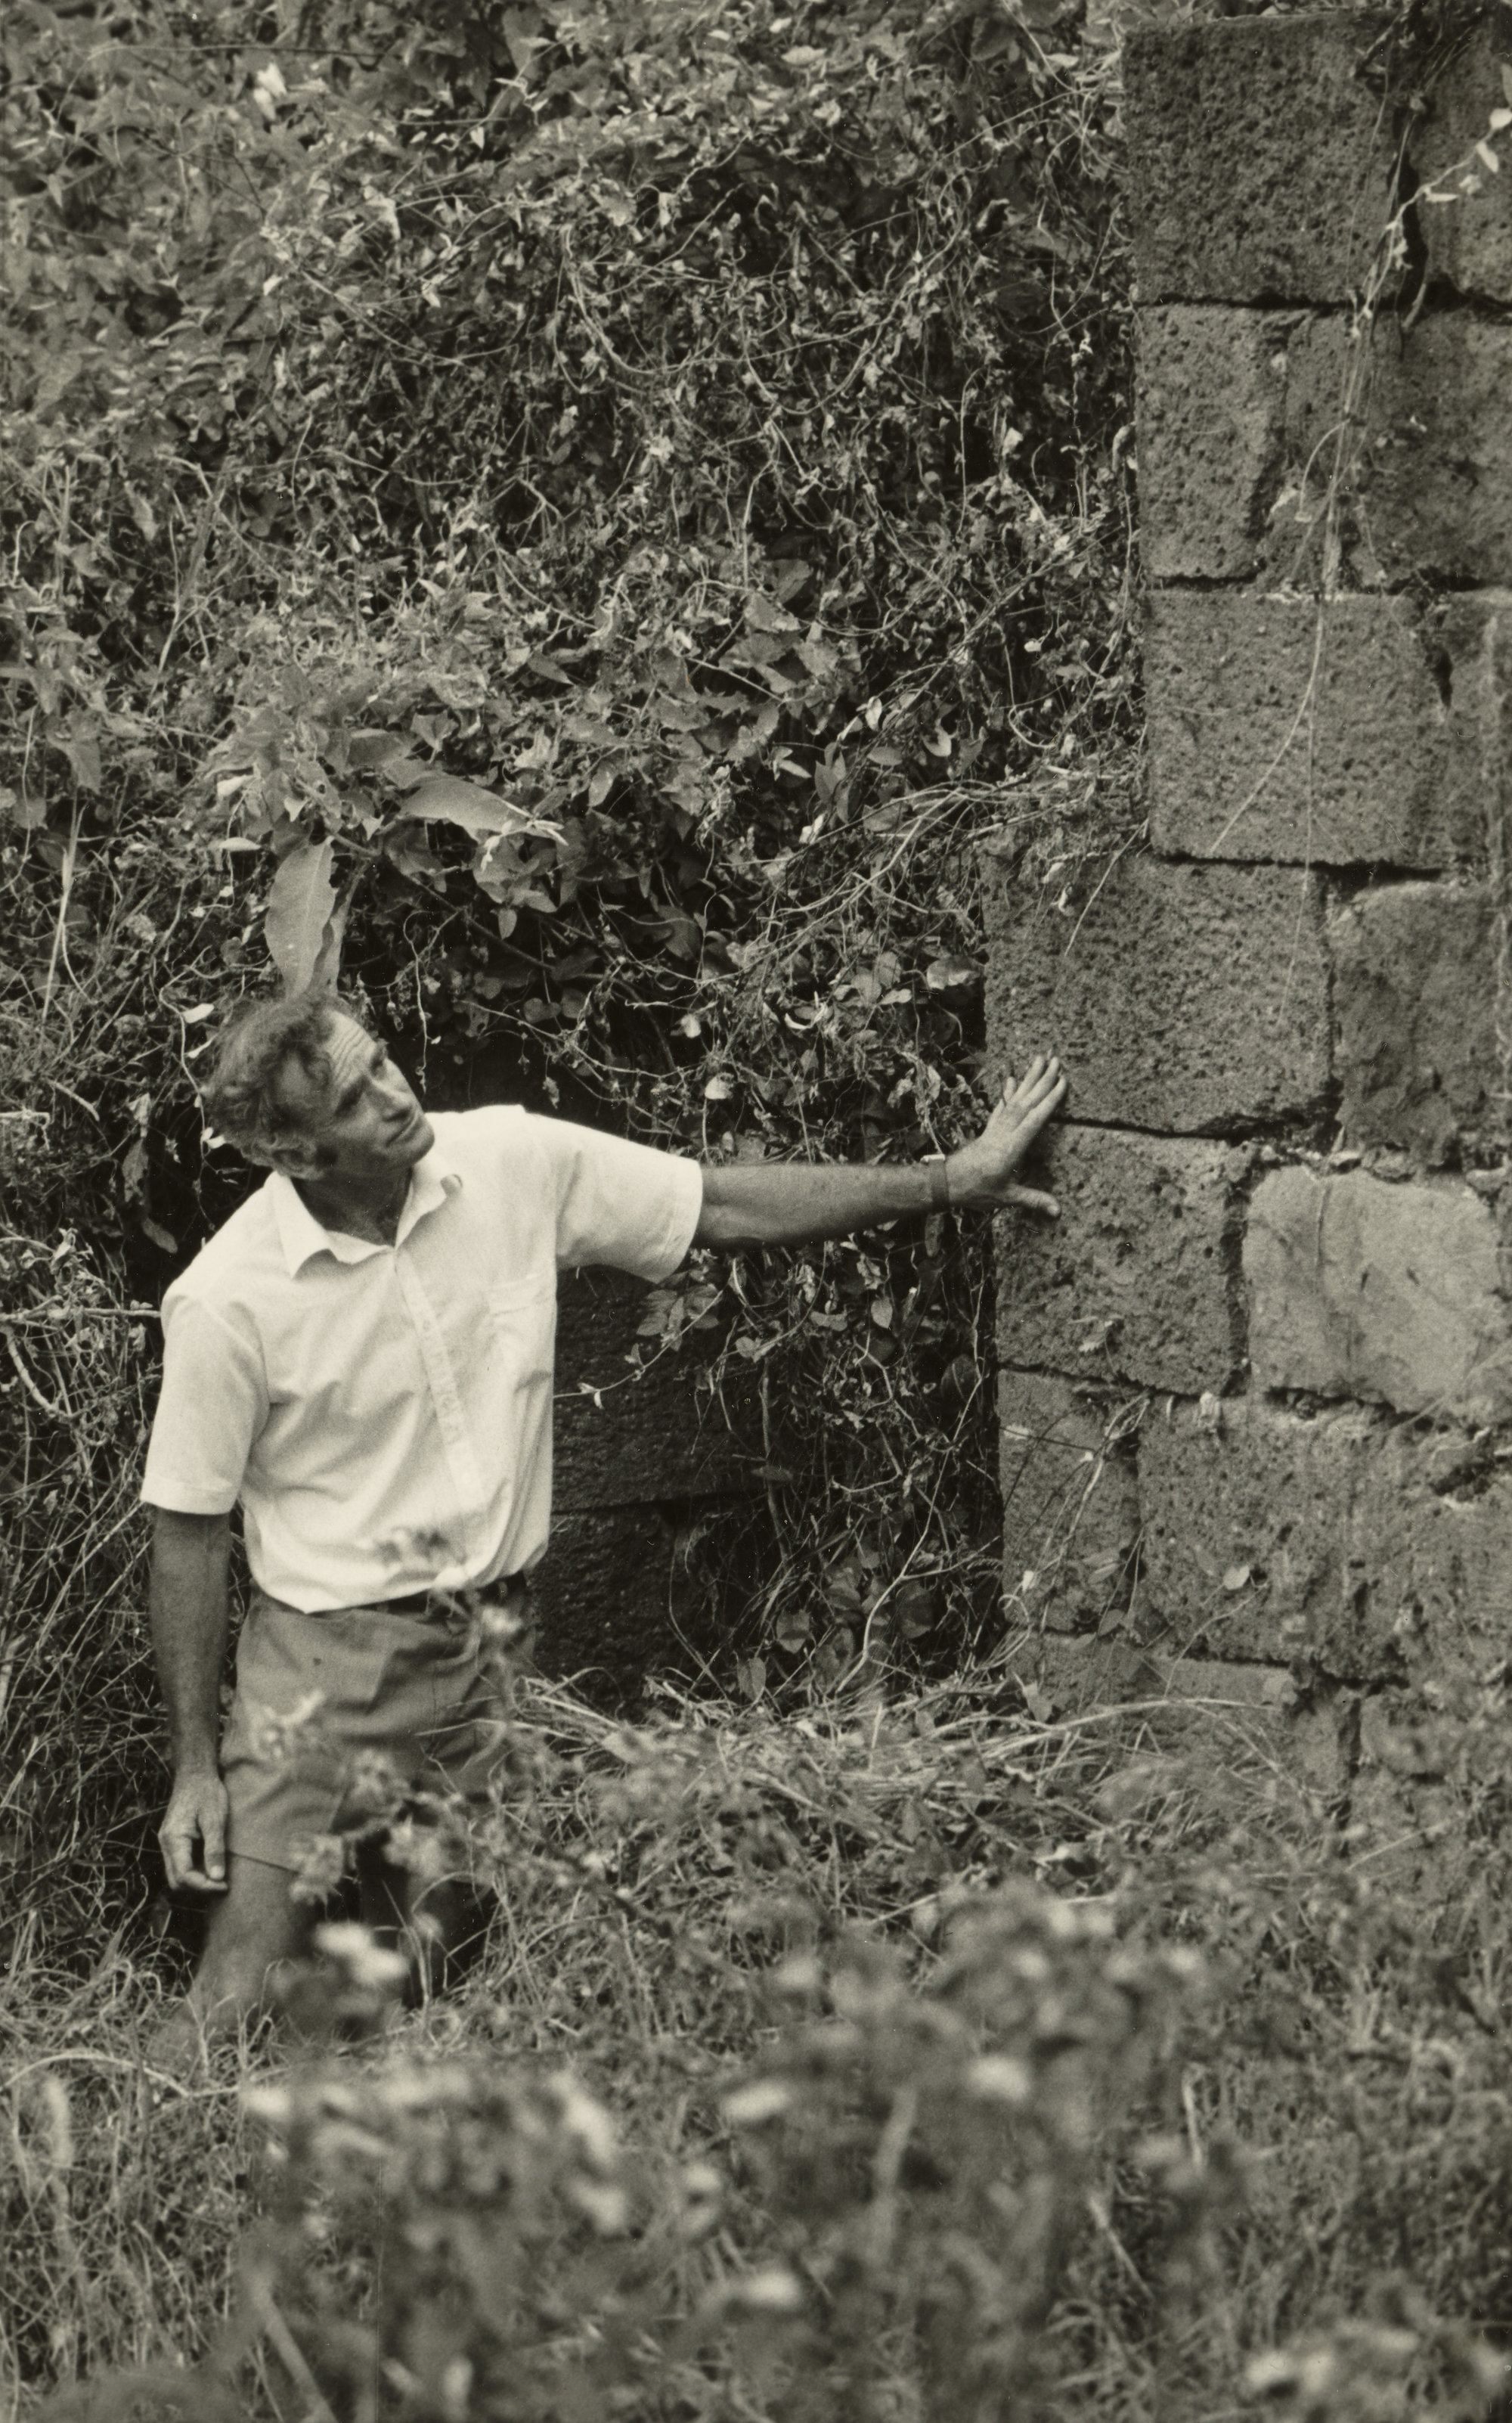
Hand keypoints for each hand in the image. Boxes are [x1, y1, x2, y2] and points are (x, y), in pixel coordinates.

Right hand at [159, 1768, 229, 1893]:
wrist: (195, 1774)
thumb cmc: (206, 1793)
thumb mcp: (215, 1819)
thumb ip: (215, 1849)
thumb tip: (217, 1878)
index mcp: (174, 1839)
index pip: (184, 1876)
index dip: (204, 1886)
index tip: (225, 1885)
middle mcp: (166, 1844)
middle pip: (176, 1881)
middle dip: (199, 1888)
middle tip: (223, 1884)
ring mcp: (168, 1843)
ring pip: (177, 1875)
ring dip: (197, 1881)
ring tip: (220, 1876)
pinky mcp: (174, 1842)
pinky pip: (181, 1865)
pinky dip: (195, 1871)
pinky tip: (212, 1865)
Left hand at [945, 1054, 1066, 1213]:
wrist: (945, 1183)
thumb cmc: (975, 1191)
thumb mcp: (1006, 1198)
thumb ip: (1033, 1200)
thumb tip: (1058, 1211)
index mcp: (1011, 1147)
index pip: (1035, 1118)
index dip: (1049, 1100)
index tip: (1062, 1081)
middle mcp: (1004, 1133)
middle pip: (1026, 1102)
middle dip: (1042, 1080)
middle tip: (1056, 1060)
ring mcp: (995, 1129)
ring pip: (1015, 1100)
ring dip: (1028, 1079)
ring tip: (1039, 1060)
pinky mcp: (988, 1131)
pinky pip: (1001, 1107)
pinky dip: (1008, 1093)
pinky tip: (1013, 1080)